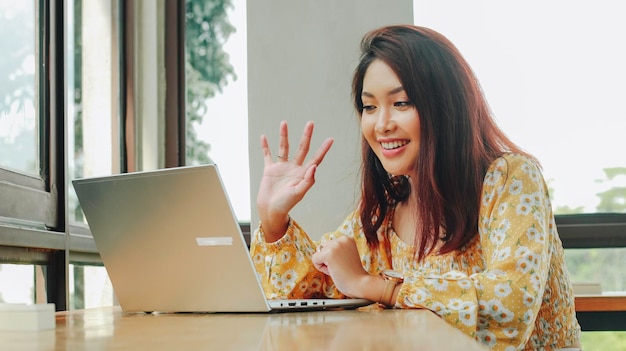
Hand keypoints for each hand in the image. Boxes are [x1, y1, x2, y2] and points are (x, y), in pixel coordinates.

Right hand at [257, 121, 332, 241]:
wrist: (270, 210)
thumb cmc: (286, 204)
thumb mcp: (299, 193)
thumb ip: (308, 181)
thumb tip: (314, 166)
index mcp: (304, 174)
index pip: (316, 158)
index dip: (323, 149)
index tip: (331, 139)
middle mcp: (294, 168)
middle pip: (302, 148)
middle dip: (306, 136)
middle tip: (311, 123)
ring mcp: (282, 168)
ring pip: (284, 148)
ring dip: (284, 135)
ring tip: (284, 122)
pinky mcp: (270, 169)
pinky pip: (268, 155)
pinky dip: (265, 146)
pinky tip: (264, 137)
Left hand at [311, 236, 374, 297]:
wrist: (360, 284)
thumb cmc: (353, 274)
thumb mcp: (345, 256)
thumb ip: (335, 250)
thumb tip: (318, 248)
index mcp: (347, 239)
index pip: (329, 246)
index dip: (334, 258)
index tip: (345, 263)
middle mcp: (342, 239)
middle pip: (322, 249)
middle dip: (329, 260)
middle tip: (342, 267)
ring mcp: (335, 245)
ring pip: (318, 254)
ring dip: (326, 265)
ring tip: (339, 269)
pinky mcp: (329, 254)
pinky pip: (315, 259)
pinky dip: (321, 268)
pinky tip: (333, 270)